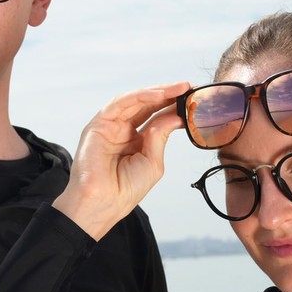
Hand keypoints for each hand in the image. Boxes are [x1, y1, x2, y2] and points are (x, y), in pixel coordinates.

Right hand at [53, 82, 189, 239]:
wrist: (103, 203)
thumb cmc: (124, 190)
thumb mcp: (153, 161)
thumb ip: (160, 136)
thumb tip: (175, 116)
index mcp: (135, 142)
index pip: (155, 118)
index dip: (173, 107)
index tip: (193, 99)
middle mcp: (122, 131)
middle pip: (146, 106)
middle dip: (168, 96)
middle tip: (188, 88)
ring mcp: (110, 126)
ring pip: (135, 101)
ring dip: (157, 92)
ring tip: (178, 88)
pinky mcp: (98, 124)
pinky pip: (120, 103)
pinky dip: (139, 96)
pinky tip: (159, 95)